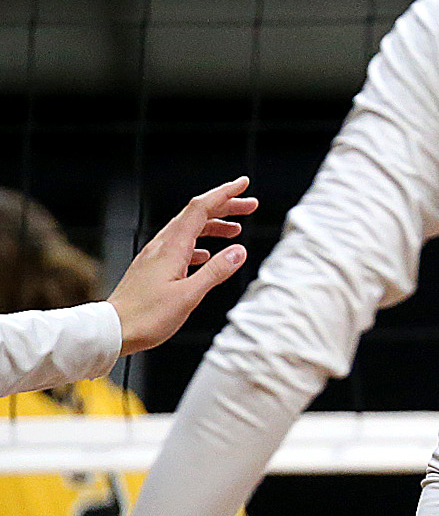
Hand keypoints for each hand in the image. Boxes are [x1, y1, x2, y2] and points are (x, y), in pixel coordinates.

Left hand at [107, 177, 257, 353]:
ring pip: (187, 230)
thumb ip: (216, 271)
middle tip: (250, 206)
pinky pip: (179, 246)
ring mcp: (155, 256)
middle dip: (224, 206)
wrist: (111, 330)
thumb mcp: (189, 295)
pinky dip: (198, 243)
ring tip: (235, 231)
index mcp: (172, 247)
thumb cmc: (147, 316)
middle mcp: (162, 246)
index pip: (200, 209)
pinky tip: (206, 255)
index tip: (243, 184)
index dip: (223, 194)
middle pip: (195, 215)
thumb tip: (240, 251)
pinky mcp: (151, 268)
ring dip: (213, 225)